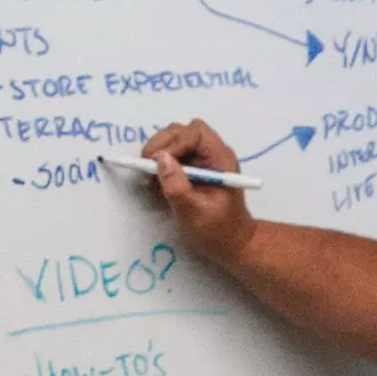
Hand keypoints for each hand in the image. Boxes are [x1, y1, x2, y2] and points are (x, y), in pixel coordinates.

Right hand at [134, 118, 258, 259]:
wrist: (232, 244)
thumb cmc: (218, 231)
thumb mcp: (194, 212)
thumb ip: (176, 186)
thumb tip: (160, 158)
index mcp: (220, 159)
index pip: (195, 133)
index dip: (174, 143)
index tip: (158, 163)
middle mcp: (212, 153)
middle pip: (182, 131)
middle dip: (160, 145)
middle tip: (145, 168)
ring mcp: (202, 160)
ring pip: (175, 141)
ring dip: (157, 155)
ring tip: (148, 178)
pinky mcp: (193, 169)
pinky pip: (173, 156)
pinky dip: (160, 165)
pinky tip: (154, 183)